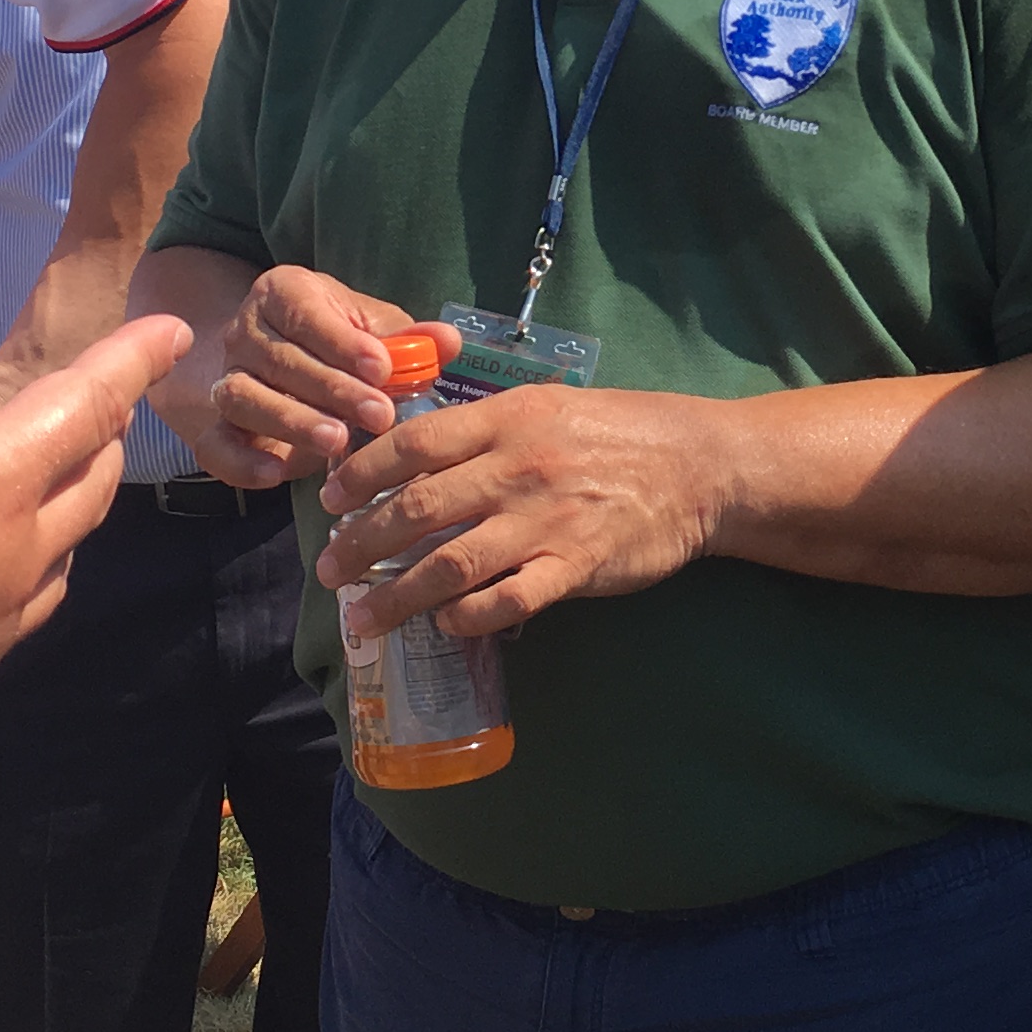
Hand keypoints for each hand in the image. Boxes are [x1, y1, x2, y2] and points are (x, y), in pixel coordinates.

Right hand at [0, 241, 185, 805]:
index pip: (89, 405)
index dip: (134, 359)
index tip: (174, 331)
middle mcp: (12, 561)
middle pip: (94, 483)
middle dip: (106, 432)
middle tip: (98, 401)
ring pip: (63, 557)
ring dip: (70, 506)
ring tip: (43, 481)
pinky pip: (18, 615)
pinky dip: (24, 572)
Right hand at [165, 266, 445, 488]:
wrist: (290, 363)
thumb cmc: (343, 342)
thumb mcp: (376, 331)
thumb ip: (410, 339)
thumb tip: (448, 341)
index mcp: (284, 293)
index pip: (307, 314)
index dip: (343, 344)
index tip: (383, 370)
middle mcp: (246, 331)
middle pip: (279, 359)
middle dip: (332, 389)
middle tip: (378, 415)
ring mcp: (227, 378)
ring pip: (243, 398)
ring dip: (291, 421)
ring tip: (338, 442)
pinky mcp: (218, 427)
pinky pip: (215, 445)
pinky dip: (240, 462)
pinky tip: (276, 474)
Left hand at [312, 383, 727, 639]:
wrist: (703, 465)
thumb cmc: (623, 431)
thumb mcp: (549, 406)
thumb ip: (488, 430)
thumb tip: (417, 457)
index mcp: (508, 419)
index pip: (413, 445)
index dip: (360, 473)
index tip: (329, 499)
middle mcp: (519, 467)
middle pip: (417, 510)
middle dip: (360, 544)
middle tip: (328, 570)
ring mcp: (546, 520)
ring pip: (449, 564)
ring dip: (397, 597)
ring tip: (362, 620)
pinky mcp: (575, 567)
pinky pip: (506, 601)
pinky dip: (467, 618)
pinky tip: (445, 625)